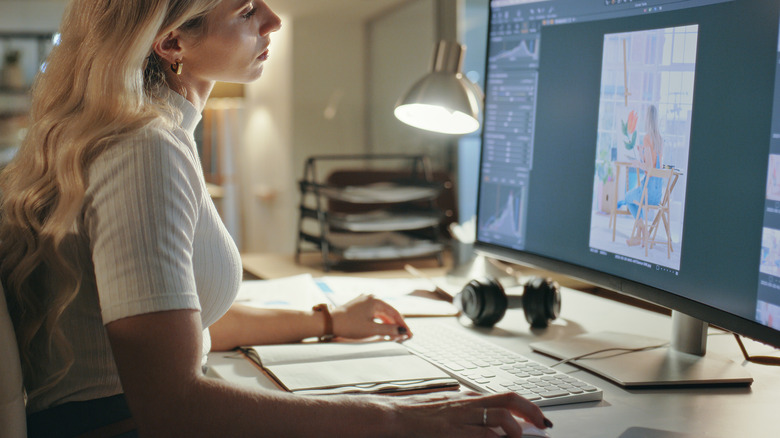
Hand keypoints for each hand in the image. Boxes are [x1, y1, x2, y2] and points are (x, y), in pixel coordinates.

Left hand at [330, 294, 409, 339]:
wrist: (329, 322)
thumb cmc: (349, 325)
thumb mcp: (372, 330)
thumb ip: (389, 330)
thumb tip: (402, 331)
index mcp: (375, 301)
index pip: (394, 312)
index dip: (402, 324)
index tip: (408, 333)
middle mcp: (371, 298)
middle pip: (388, 312)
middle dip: (396, 324)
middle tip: (403, 336)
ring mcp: (364, 302)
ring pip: (381, 313)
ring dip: (388, 324)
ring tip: (394, 335)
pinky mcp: (358, 307)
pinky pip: (373, 314)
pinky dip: (379, 322)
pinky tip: (382, 329)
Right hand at [383, 391, 551, 437]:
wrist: (396, 416)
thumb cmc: (419, 414)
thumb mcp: (449, 408)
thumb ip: (469, 412)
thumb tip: (491, 423)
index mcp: (469, 398)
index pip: (506, 397)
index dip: (528, 407)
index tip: (539, 420)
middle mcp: (469, 404)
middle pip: (509, 401)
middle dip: (531, 413)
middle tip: (542, 427)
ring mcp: (462, 417)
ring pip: (501, 417)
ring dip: (515, 431)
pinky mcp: (453, 431)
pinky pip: (483, 435)